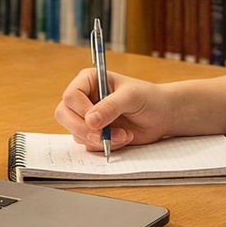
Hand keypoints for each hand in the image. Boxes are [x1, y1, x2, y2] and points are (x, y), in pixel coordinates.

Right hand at [54, 68, 174, 151]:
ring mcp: (87, 117)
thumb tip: (90, 120)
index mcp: (88, 80)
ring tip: (123, 135)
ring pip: (75, 132)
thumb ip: (111, 106)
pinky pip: (87, 144)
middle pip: (64, 115)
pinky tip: (122, 139)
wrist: (161, 116)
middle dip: (83, 129)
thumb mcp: (131, 97)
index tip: (97, 121)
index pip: (71, 96)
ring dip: (98, 139)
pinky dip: (103, 146)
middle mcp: (84, 98)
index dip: (81, 111)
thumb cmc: (148, 98)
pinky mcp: (93, 133)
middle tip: (104, 136)